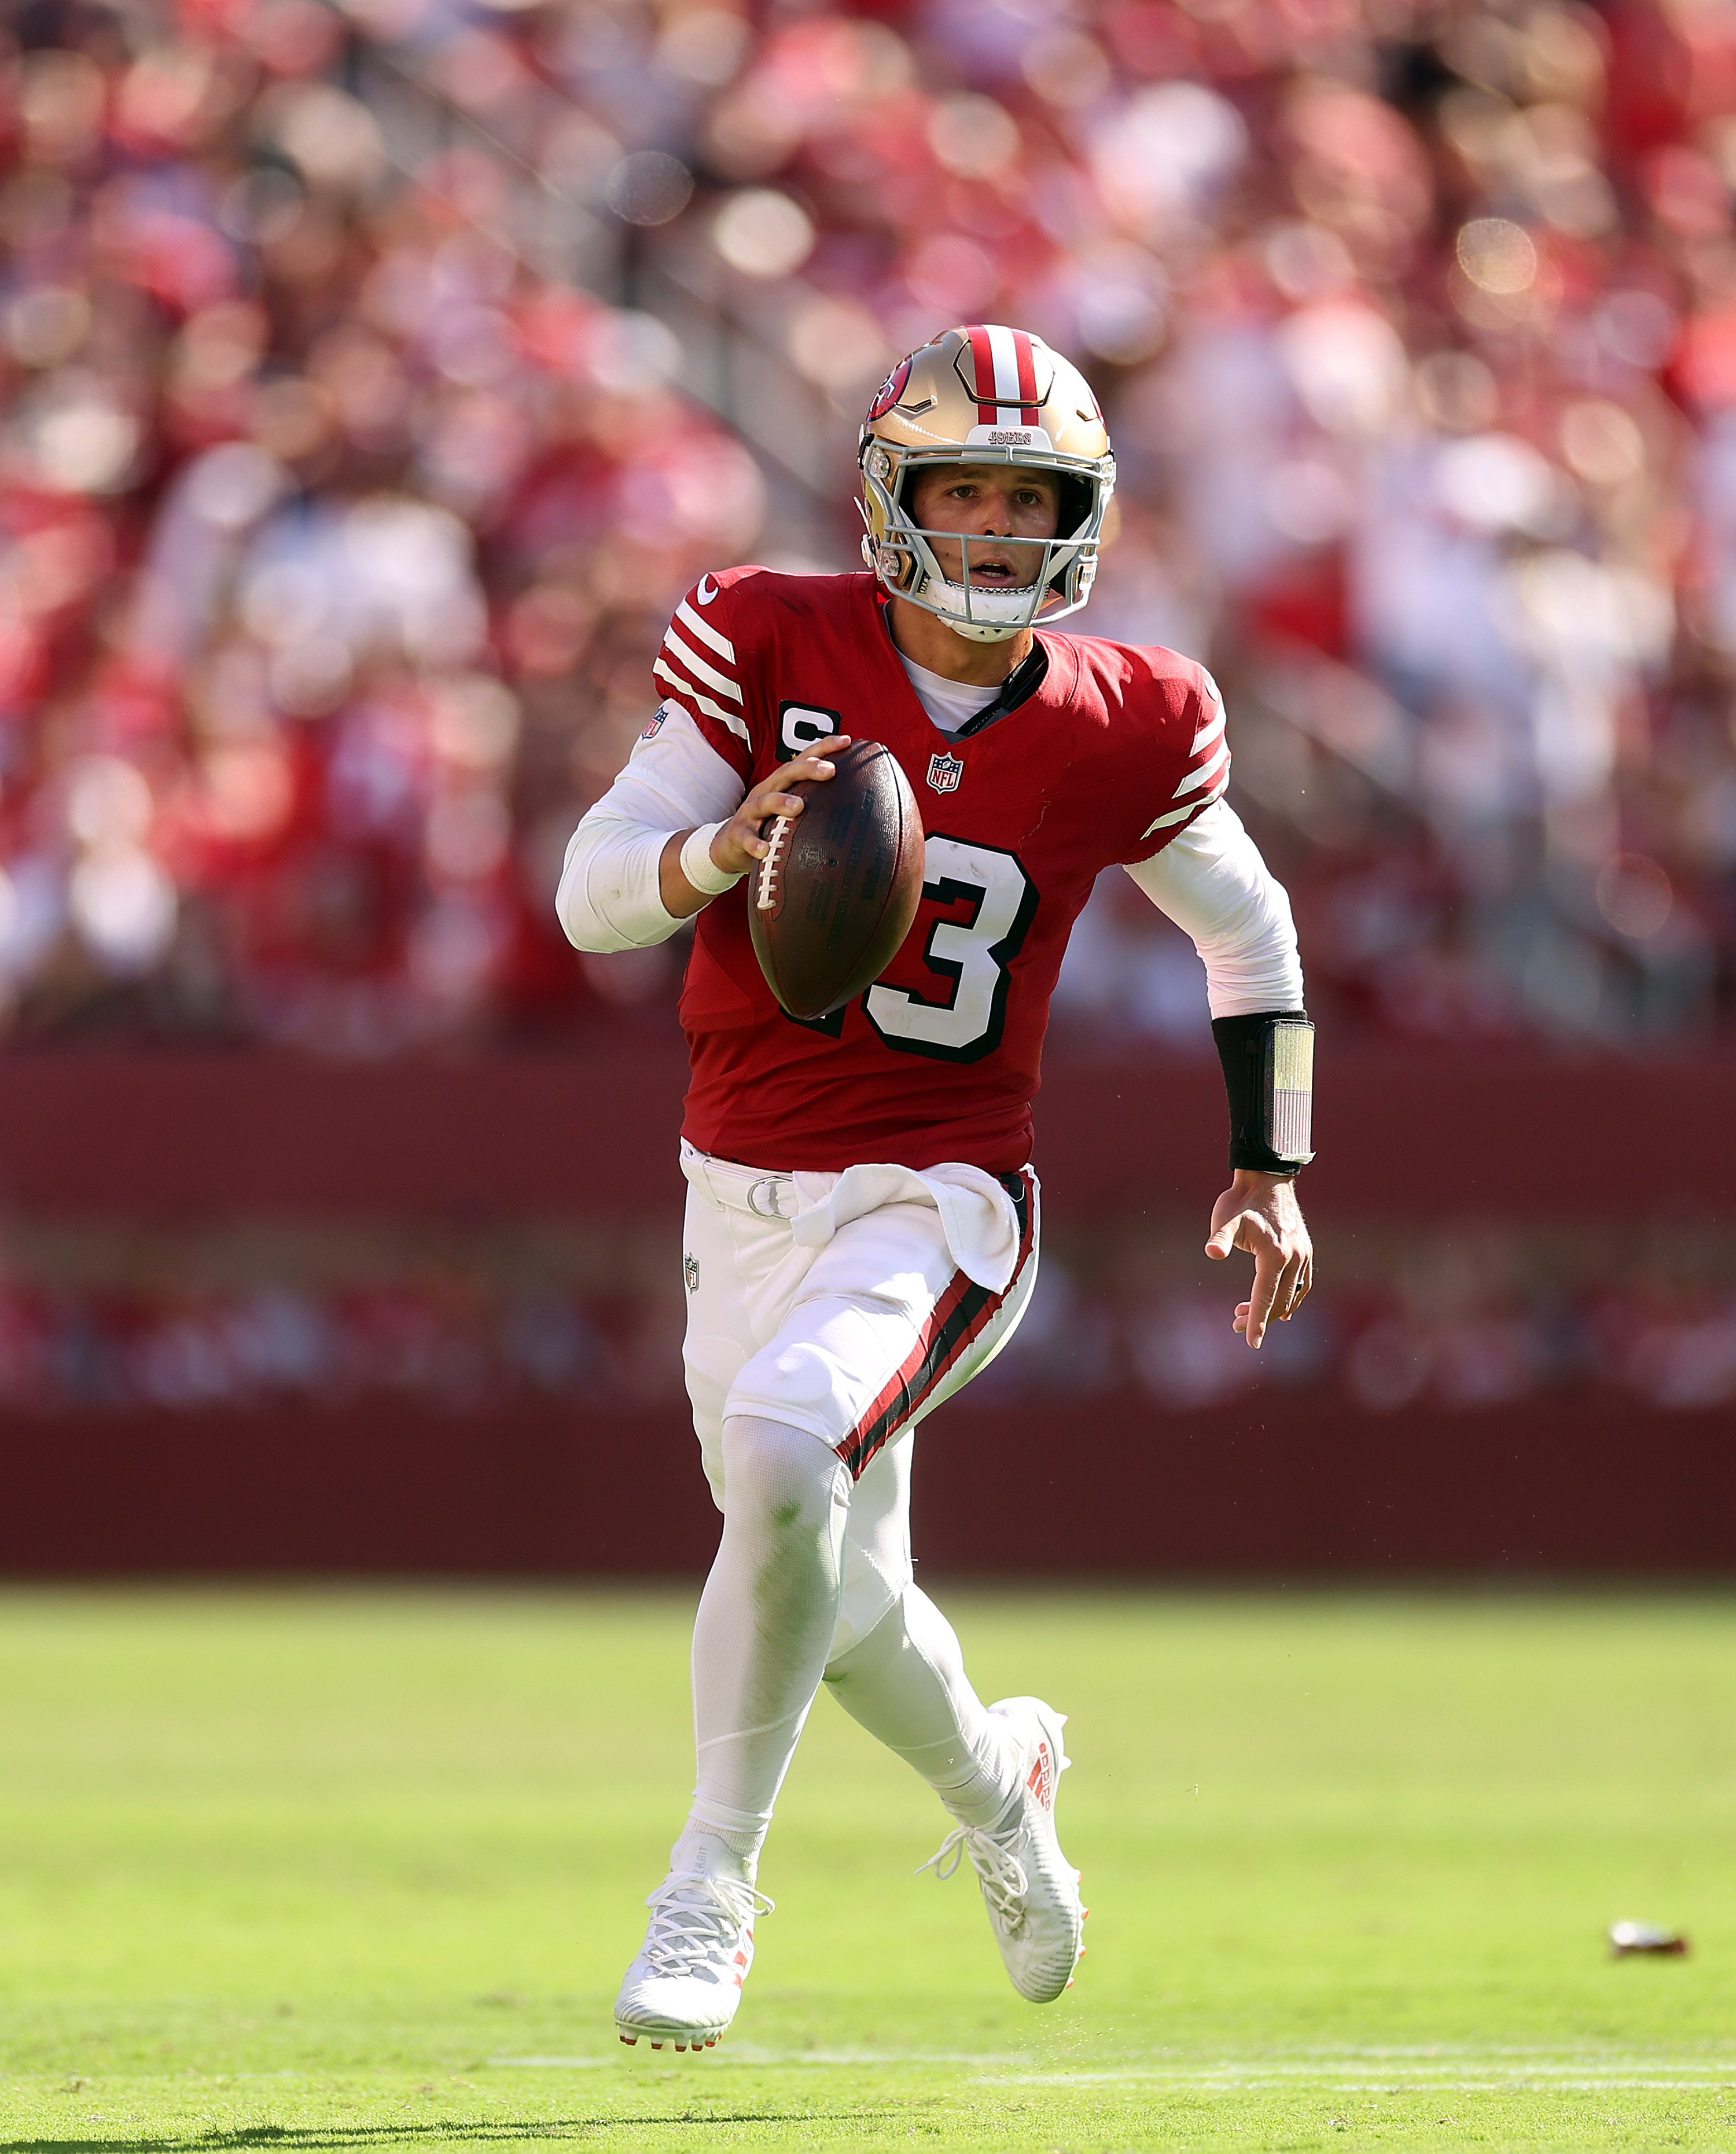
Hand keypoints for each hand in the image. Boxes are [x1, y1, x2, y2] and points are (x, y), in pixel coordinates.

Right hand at [712, 735, 850, 875]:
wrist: (730, 845)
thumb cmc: (768, 824)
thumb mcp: (789, 809)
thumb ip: (814, 802)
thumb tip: (855, 804)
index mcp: (781, 784)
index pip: (803, 759)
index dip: (824, 748)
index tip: (847, 741)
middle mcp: (766, 791)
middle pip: (786, 773)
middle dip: (807, 769)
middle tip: (830, 771)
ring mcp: (750, 812)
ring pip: (764, 802)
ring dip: (781, 802)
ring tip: (798, 806)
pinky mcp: (738, 833)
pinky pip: (747, 837)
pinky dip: (756, 843)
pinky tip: (765, 850)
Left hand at [1205, 1170, 1311, 1350]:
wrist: (1266, 1179)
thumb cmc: (1241, 1201)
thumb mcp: (1226, 1219)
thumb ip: (1220, 1238)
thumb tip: (1211, 1252)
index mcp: (1275, 1255)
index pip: (1264, 1298)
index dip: (1256, 1323)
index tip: (1251, 1344)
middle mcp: (1294, 1258)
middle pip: (1278, 1301)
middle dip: (1258, 1318)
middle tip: (1233, 1323)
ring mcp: (1303, 1255)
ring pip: (1291, 1295)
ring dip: (1271, 1309)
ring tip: (1243, 1312)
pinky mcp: (1306, 1251)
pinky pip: (1303, 1284)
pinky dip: (1292, 1299)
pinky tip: (1281, 1309)